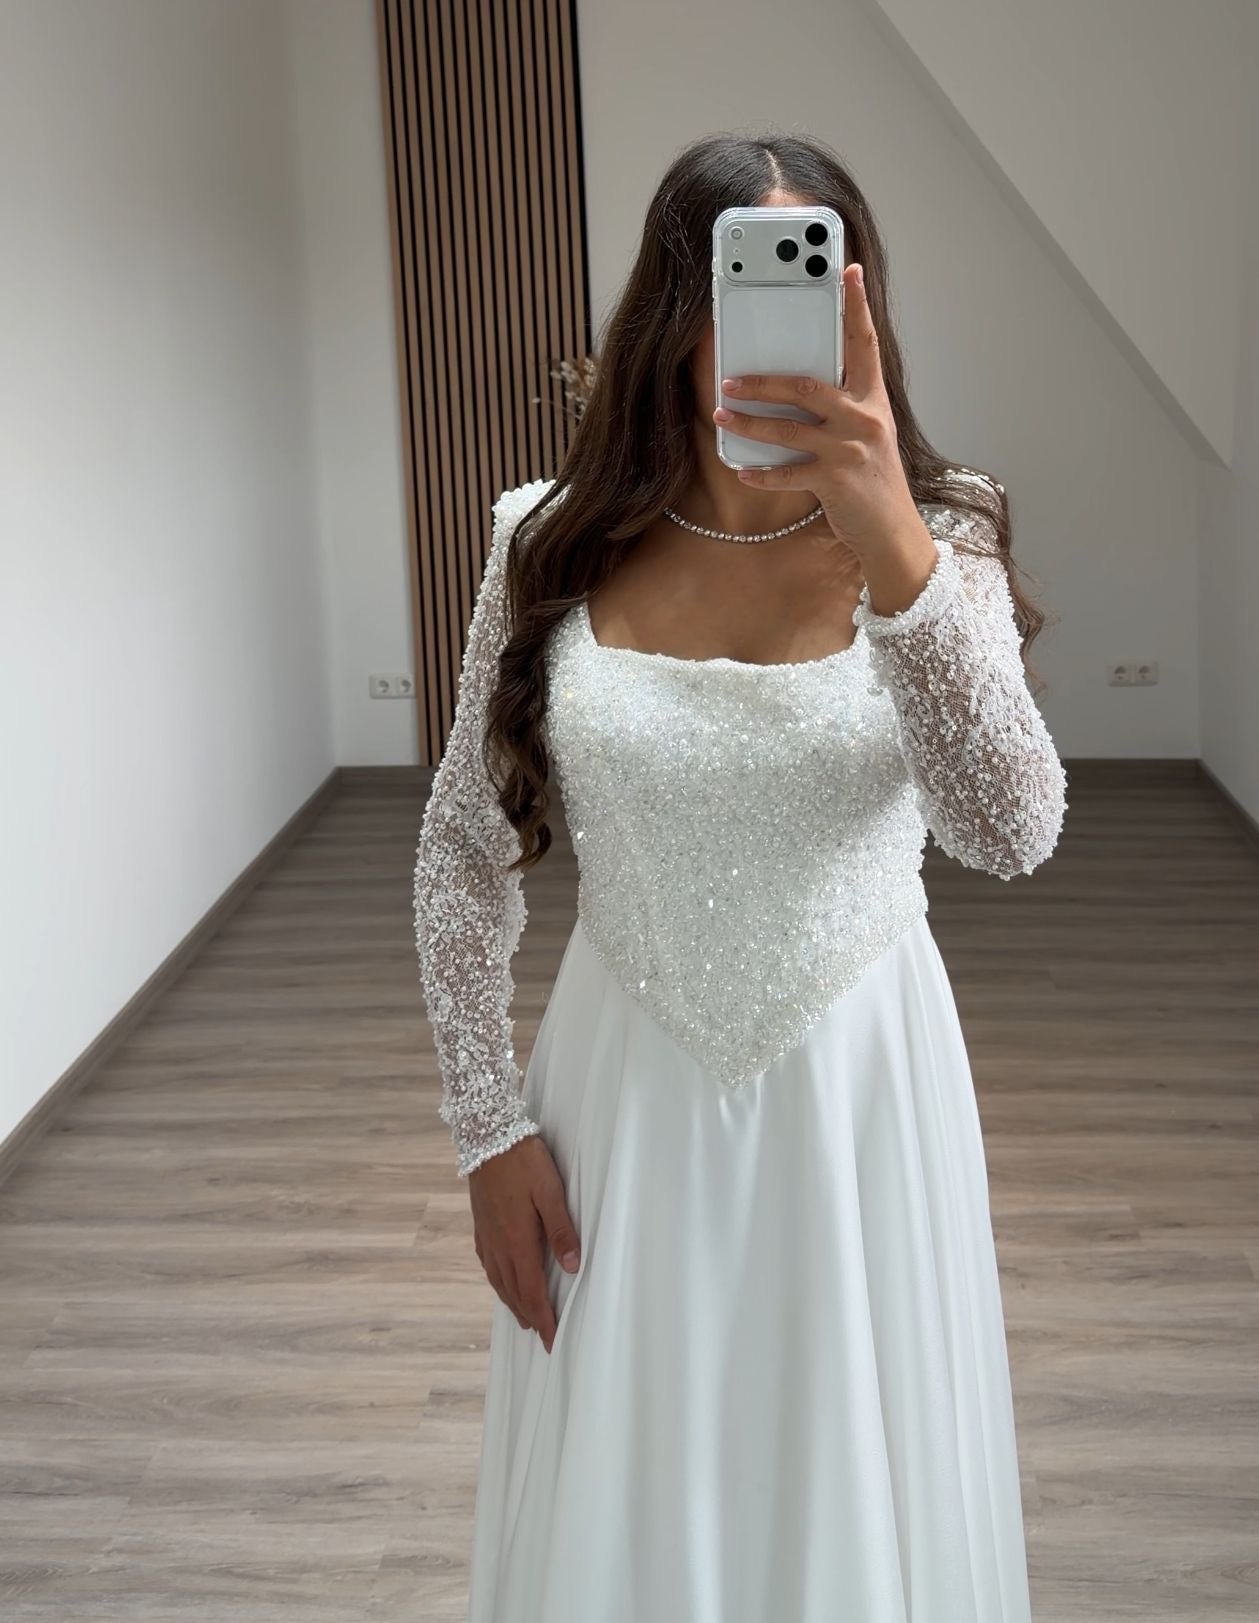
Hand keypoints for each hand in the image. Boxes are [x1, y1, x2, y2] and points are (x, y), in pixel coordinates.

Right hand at [468, 1132, 579, 1354]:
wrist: (487, 1136)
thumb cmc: (524, 1161)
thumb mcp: (550, 1191)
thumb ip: (561, 1229)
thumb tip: (573, 1268)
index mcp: (517, 1241)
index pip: (532, 1291)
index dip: (544, 1318)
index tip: (553, 1341)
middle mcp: (498, 1245)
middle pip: (514, 1292)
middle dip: (529, 1316)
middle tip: (543, 1337)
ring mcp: (486, 1236)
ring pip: (499, 1281)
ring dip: (513, 1303)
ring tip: (525, 1318)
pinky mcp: (480, 1225)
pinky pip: (489, 1265)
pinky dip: (498, 1282)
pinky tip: (502, 1280)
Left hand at [711, 263, 927, 570]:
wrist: (892, 531)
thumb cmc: (874, 480)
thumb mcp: (868, 434)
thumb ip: (843, 407)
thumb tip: (796, 387)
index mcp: (873, 400)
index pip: (865, 343)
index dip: (856, 306)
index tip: (848, 270)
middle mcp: (864, 419)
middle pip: (807, 385)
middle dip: (763, 381)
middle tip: (730, 377)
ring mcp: (849, 450)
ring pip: (789, 428)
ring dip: (750, 422)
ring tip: (722, 414)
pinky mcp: (835, 481)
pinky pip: (787, 473)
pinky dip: (761, 472)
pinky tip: (741, 468)